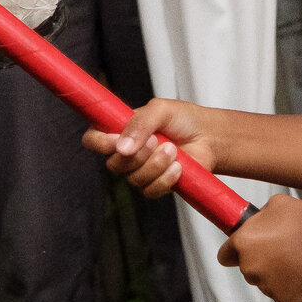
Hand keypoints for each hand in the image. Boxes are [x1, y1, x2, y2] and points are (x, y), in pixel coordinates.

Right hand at [84, 98, 217, 199]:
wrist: (209, 137)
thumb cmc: (183, 119)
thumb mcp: (160, 110)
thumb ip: (139, 123)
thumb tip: (122, 147)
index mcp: (120, 130)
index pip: (93, 140)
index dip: (99, 143)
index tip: (117, 141)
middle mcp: (126, 152)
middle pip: (114, 164)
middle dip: (138, 155)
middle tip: (157, 140)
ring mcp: (139, 170)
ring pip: (133, 179)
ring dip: (155, 165)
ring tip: (173, 150)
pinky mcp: (155, 185)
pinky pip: (150, 191)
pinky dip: (165, 179)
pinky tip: (178, 167)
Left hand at [216, 195, 301, 301]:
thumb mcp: (276, 205)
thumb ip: (261, 218)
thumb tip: (260, 221)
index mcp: (242, 243)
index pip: (225, 257)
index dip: (235, 255)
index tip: (245, 253)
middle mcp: (249, 267)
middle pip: (249, 271)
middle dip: (263, 265)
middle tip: (284, 253)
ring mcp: (267, 286)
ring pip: (268, 285)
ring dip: (279, 278)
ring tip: (299, 262)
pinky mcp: (285, 300)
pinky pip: (286, 298)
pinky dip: (295, 291)